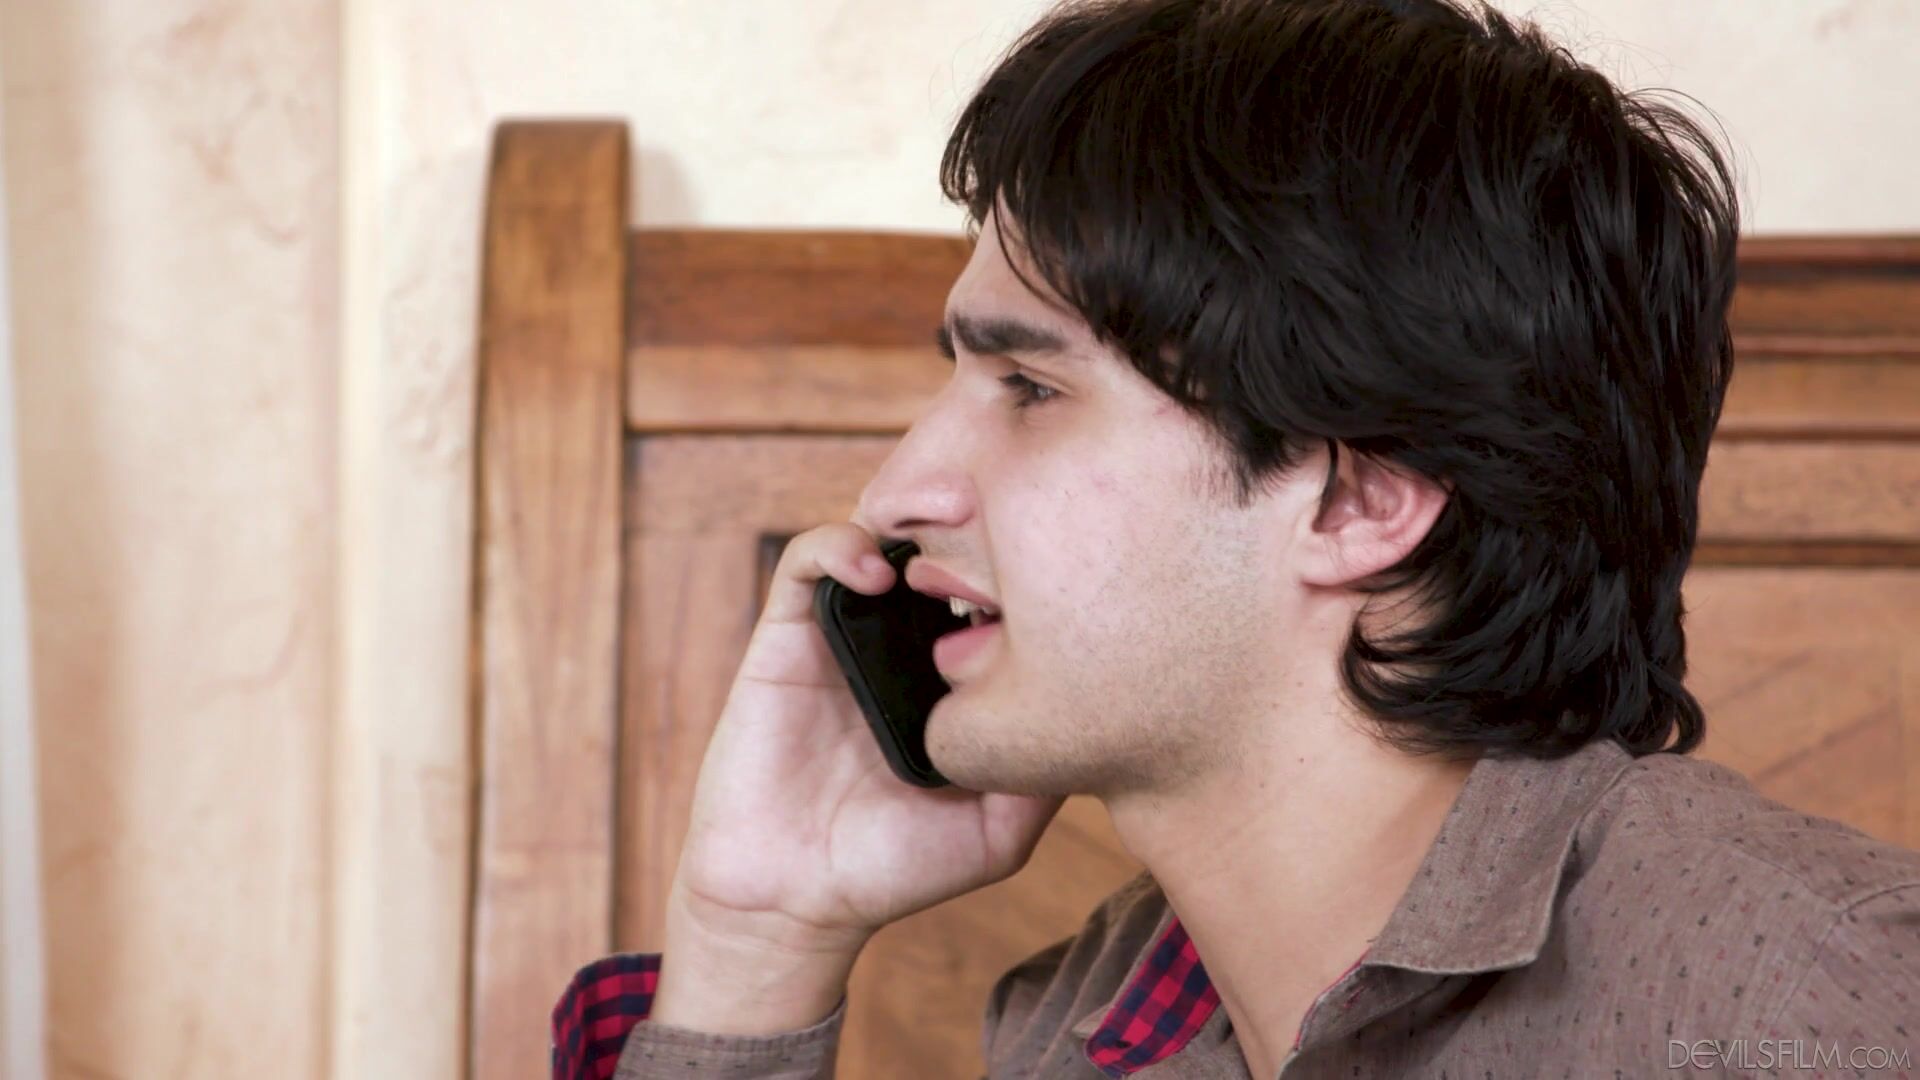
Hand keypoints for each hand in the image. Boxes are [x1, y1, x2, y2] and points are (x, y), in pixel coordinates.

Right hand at [666, 521, 1065, 957]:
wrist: (794, 897)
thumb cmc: (895, 867)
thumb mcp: (999, 827)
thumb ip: (1044, 771)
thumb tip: (1107, 707)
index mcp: (956, 672)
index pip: (998, 586)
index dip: (1030, 557)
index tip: (1064, 551)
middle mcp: (905, 641)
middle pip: (947, 542)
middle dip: (985, 511)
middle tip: (1020, 503)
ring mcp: (849, 633)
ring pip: (883, 532)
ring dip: (917, 511)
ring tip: (959, 513)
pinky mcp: (788, 635)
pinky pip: (810, 562)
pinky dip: (843, 546)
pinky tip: (878, 572)